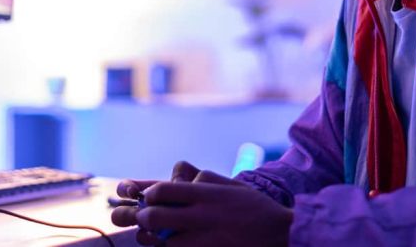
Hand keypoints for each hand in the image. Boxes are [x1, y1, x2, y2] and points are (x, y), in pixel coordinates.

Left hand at [111, 162, 291, 246]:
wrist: (282, 235)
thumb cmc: (253, 207)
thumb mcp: (228, 185)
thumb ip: (200, 180)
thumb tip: (176, 175)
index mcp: (205, 193)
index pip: (163, 190)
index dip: (145, 193)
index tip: (141, 195)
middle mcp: (201, 216)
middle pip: (155, 217)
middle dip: (137, 218)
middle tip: (132, 218)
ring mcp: (204, 239)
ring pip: (161, 242)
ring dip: (149, 239)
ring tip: (146, 235)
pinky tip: (164, 246)